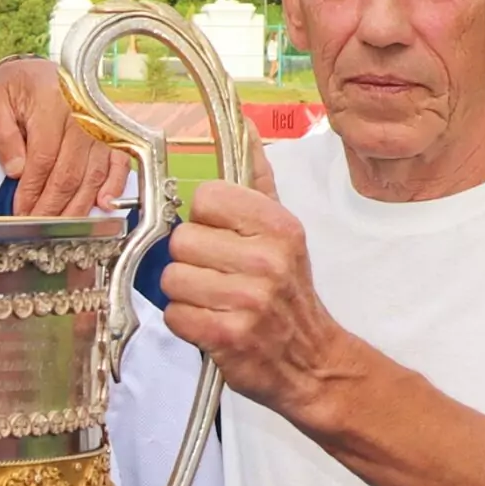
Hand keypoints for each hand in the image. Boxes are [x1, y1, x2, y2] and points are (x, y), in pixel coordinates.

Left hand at [0, 57, 132, 213]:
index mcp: (51, 102)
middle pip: (70, 171)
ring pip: (92, 174)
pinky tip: (105, 205)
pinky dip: (115, 185)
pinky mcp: (111, 133)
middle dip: (52, 205)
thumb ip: (2, 135)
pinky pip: (119, 162)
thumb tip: (17, 171)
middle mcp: (81, 113)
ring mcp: (100, 124)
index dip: (33, 189)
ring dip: (77, 205)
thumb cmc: (14, 90)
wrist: (36, 73)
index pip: (44, 156)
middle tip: (38, 225)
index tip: (21, 210)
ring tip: (61, 227)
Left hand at [158, 141, 352, 421]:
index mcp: (279, 226)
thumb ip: (258, 178)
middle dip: (191, 262)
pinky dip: (187, 324)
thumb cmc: (288, 293)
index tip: (223, 239)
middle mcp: (267, 260)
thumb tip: (244, 125)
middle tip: (219, 278)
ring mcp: (248, 300)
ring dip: (186, 295)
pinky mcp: (228, 336)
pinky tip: (212, 325)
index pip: (206, 198)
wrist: (312, 361)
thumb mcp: (282, 231)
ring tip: (214, 303)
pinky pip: (175, 316)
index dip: (205, 221)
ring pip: (172, 279)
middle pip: (181, 241)